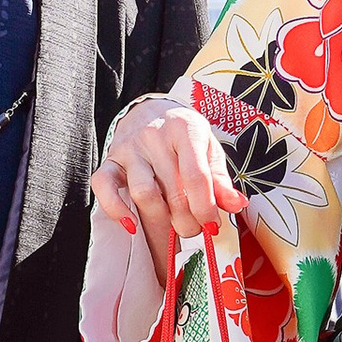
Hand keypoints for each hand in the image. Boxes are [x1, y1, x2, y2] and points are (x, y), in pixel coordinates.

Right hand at [90, 99, 245, 281]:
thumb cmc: (184, 136)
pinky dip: (116, 210)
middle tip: (195, 230)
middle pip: (172, 191)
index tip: (212, 226)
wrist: (151, 112)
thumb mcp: (209, 149)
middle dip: (187, 221)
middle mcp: (155, 136)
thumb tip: (237, 205)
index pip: (196, 177)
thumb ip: (220, 179)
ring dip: (160, 221)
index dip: (206, 208)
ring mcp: (130, 148)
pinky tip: (132, 224)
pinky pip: (104, 187)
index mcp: (185, 129)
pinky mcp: (110, 160)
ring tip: (174, 228)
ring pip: (143, 193)